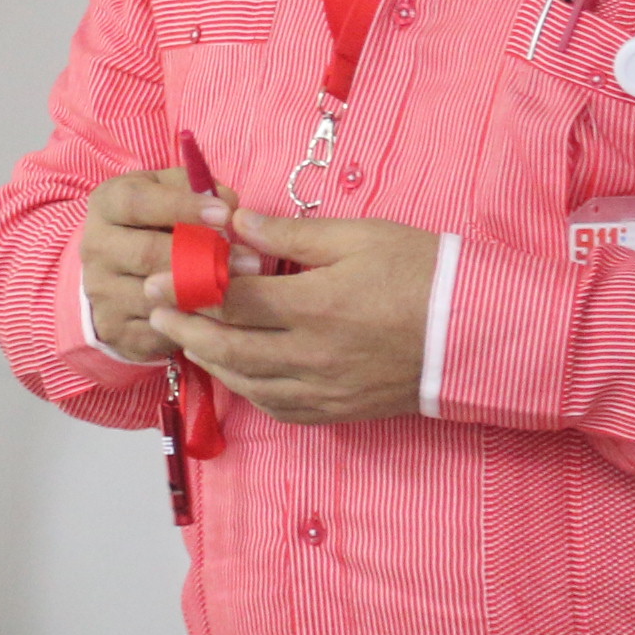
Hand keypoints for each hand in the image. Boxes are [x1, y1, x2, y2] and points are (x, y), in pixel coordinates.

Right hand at [82, 167, 238, 365]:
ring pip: (157, 297)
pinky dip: (194, 325)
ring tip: (244, 290)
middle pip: (148, 253)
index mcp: (106, 205)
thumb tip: (228, 203)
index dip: (182, 207)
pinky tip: (221, 317)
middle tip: (251, 260)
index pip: (138, 203)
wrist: (115, 271)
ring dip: (205, 295)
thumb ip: (195, 188)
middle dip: (203, 258)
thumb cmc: (152, 222)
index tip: (225, 214)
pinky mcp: (115, 328)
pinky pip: (160, 330)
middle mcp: (96, 248)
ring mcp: (102, 292)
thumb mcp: (166, 191)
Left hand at [162, 209, 440, 425]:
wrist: (480, 332)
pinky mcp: (339, 410)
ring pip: (248, 383)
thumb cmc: (424, 273)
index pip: (233, 302)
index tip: (158, 278)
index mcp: (315, 307)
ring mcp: (325, 389)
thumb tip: (238, 224)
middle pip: (230, 348)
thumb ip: (292, 237)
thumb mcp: (360, 238)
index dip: (188, 290)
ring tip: (185, 339)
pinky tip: (236, 374)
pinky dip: (249, 390)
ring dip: (210, 361)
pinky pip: (279, 408)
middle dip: (186, 329)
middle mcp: (313, 356)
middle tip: (154, 312)